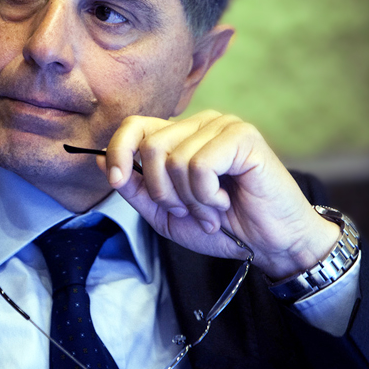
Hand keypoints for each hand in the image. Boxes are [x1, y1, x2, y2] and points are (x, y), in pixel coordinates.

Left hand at [97, 111, 339, 279]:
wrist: (270, 244)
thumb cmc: (221, 227)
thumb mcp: (165, 214)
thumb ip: (134, 187)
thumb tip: (99, 160)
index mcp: (179, 136)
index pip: (135, 125)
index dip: (118, 150)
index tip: (117, 180)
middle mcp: (199, 124)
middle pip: (151, 145)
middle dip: (163, 192)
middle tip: (188, 211)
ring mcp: (221, 125)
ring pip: (175, 158)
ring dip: (189, 199)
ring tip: (211, 210)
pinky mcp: (242, 136)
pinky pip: (200, 164)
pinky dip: (207, 194)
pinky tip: (225, 202)